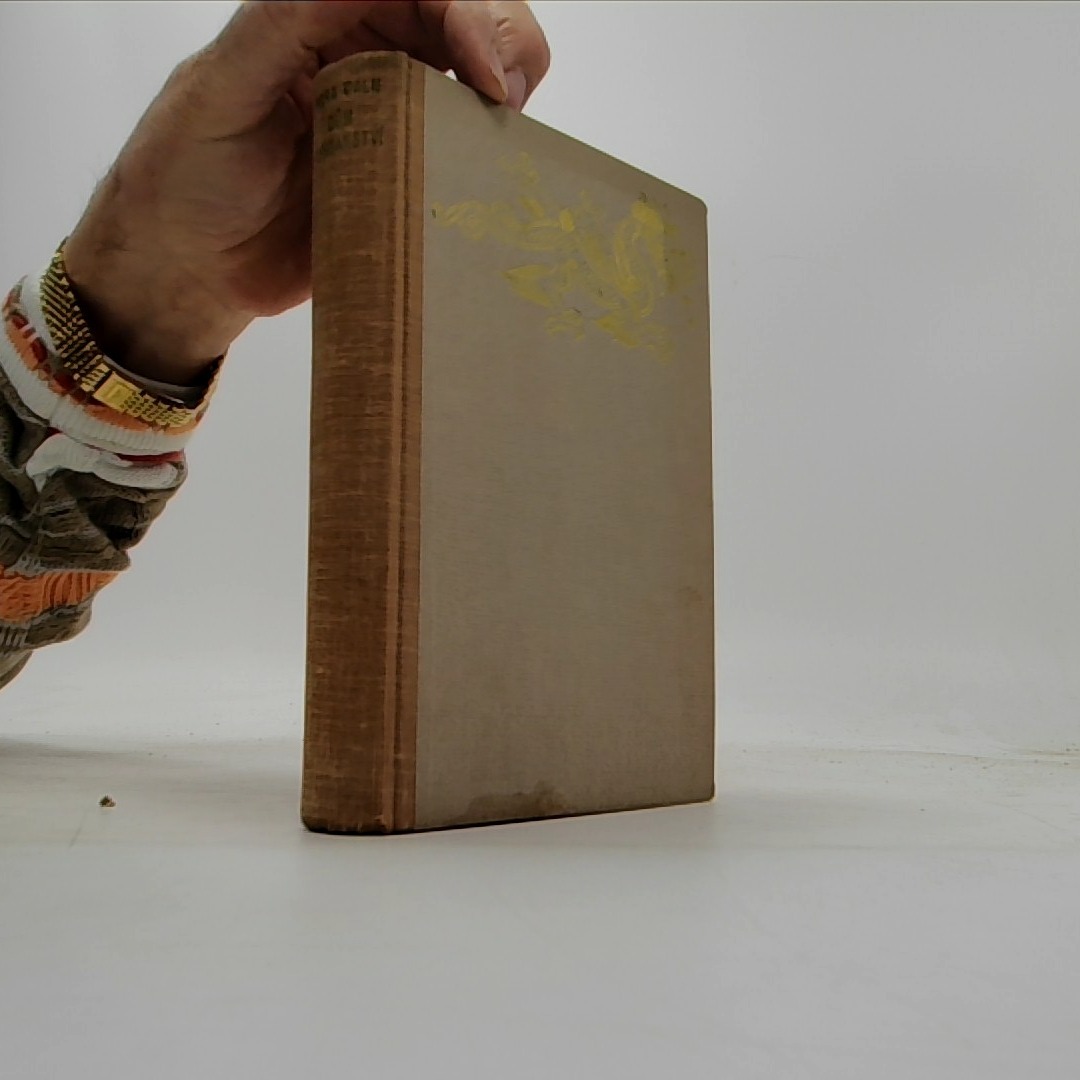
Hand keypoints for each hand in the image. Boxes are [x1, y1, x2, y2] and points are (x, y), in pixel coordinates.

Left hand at [63, 1, 549, 383]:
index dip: (468, 12)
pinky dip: (493, 165)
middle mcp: (371, 65)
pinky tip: (495, 178)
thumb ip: (288, 19)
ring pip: (479, 90)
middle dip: (506, 44)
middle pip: (467, 24)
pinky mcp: (407, 191)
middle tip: (505, 100)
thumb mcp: (226, 83)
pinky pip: (463, 166)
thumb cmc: (186, 174)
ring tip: (506, 136)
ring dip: (509, 100)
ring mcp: (397, 129)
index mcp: (327, 23)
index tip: (482, 70)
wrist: (188, 271)